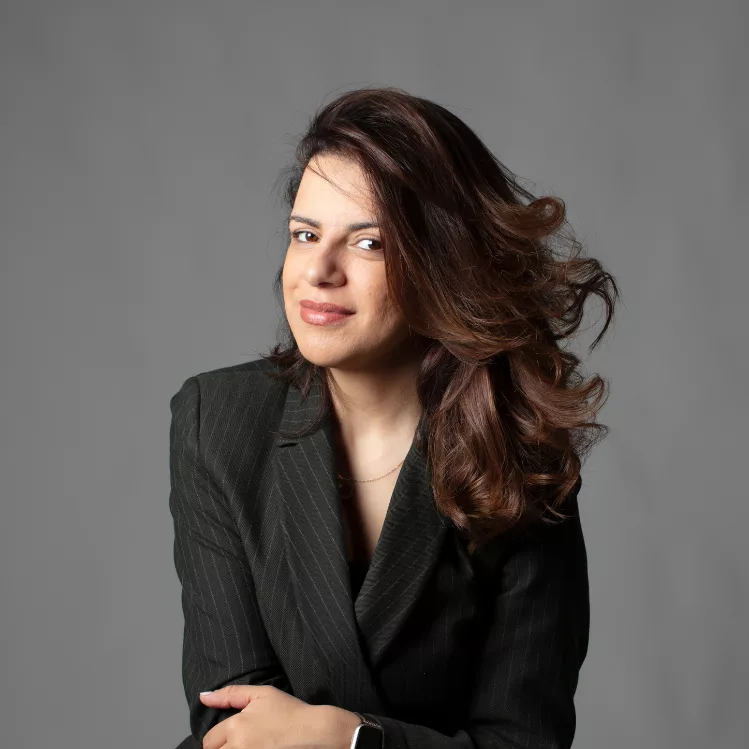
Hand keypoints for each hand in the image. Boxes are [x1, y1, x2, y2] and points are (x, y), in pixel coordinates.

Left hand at [198, 685, 355, 748]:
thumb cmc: (290, 711)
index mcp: (237, 727)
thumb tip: (203, 696)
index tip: (233, 735)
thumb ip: (231, 694)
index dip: (219, 737)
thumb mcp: (262, 694)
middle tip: (243, 741)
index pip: (209, 740)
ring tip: (252, 745)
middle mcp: (239, 747)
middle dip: (223, 747)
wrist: (314, 731)